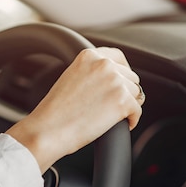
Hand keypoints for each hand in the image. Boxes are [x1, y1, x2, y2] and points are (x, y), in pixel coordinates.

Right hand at [7, 47, 143, 172]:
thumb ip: (91, 74)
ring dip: (127, 106)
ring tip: (111, 117)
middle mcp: (104, 64)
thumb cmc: (54, 112)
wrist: (48, 130)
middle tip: (112, 107)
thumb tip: (112, 81)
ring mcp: (115, 81)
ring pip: (135, 94)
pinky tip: (121, 125)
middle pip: (130, 77)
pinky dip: (131, 120)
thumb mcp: (70, 80)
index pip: (118, 57)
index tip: (121, 84)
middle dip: (124, 92)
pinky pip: (137, 111)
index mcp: (89, 56)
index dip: (122, 72)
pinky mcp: (122, 101)